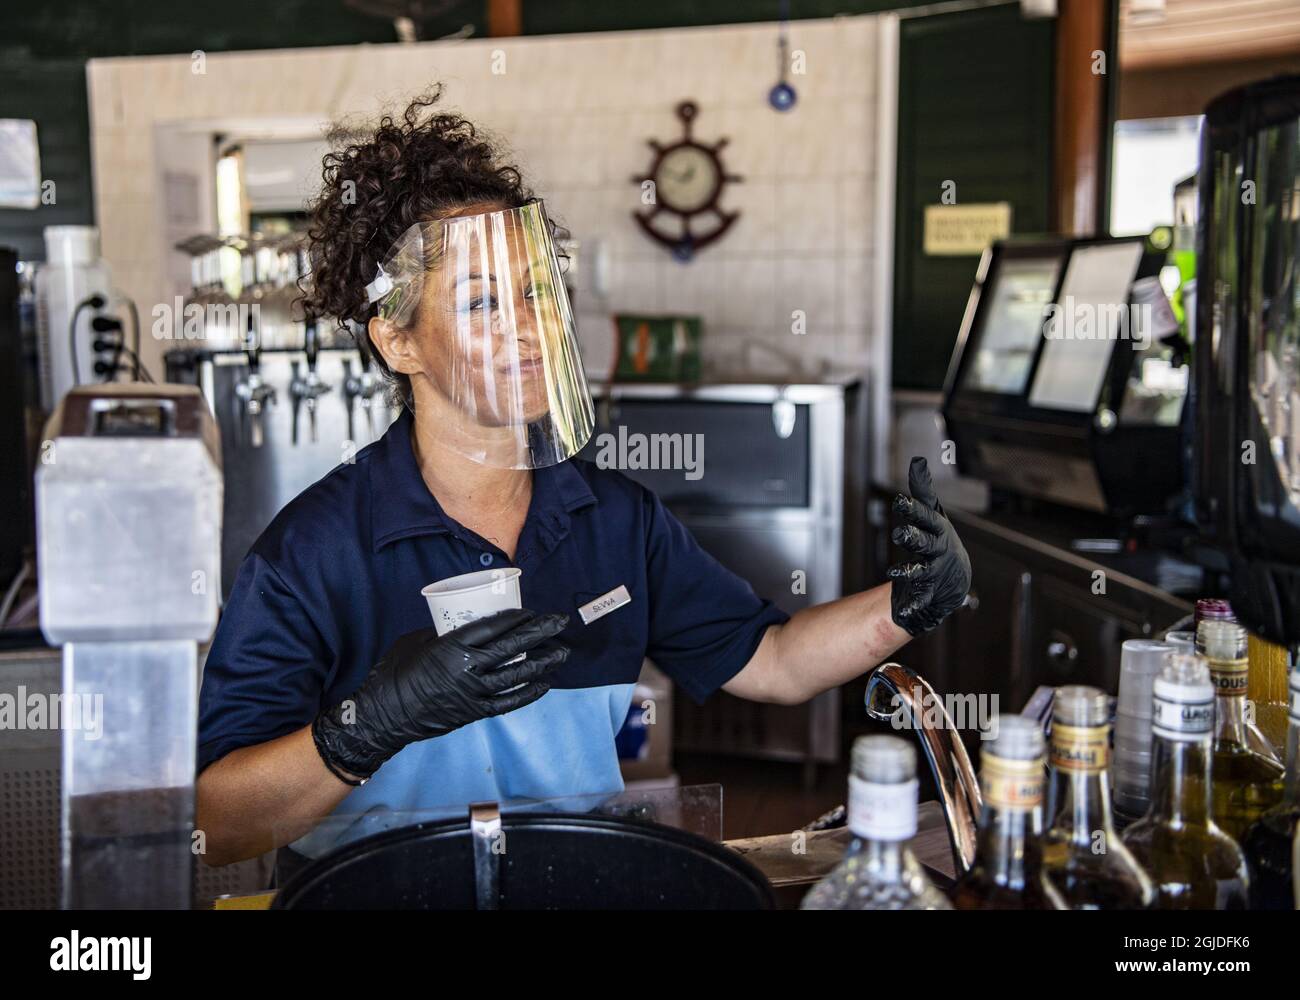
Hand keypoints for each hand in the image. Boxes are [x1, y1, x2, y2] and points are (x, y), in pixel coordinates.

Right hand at [313, 608, 568, 780]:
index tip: (532, 611)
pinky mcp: (473, 712)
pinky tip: (544, 684)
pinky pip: (508, 702)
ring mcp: (473, 692)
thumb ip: (443, 633)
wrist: (383, 715)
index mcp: (452, 645)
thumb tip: (461, 627)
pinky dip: (527, 693)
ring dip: (542, 662)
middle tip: (560, 621)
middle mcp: (468, 667)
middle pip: (512, 646)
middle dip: (540, 632)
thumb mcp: (416, 641)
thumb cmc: (394, 672)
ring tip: (562, 652)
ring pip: (516, 674)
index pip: (493, 626)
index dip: (516, 617)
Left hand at [888, 457, 970, 636]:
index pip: (925, 517)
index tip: (898, 500)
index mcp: (937, 530)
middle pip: (924, 542)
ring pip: (921, 571)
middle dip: (912, 537)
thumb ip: (923, 491)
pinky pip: (921, 598)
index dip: (913, 509)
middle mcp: (937, 550)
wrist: (956, 576)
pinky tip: (904, 612)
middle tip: (899, 533)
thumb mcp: (934, 514)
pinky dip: (913, 605)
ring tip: (894, 572)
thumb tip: (917, 461)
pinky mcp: (928, 590)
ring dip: (908, 572)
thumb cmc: (940, 539)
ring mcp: (934, 571)